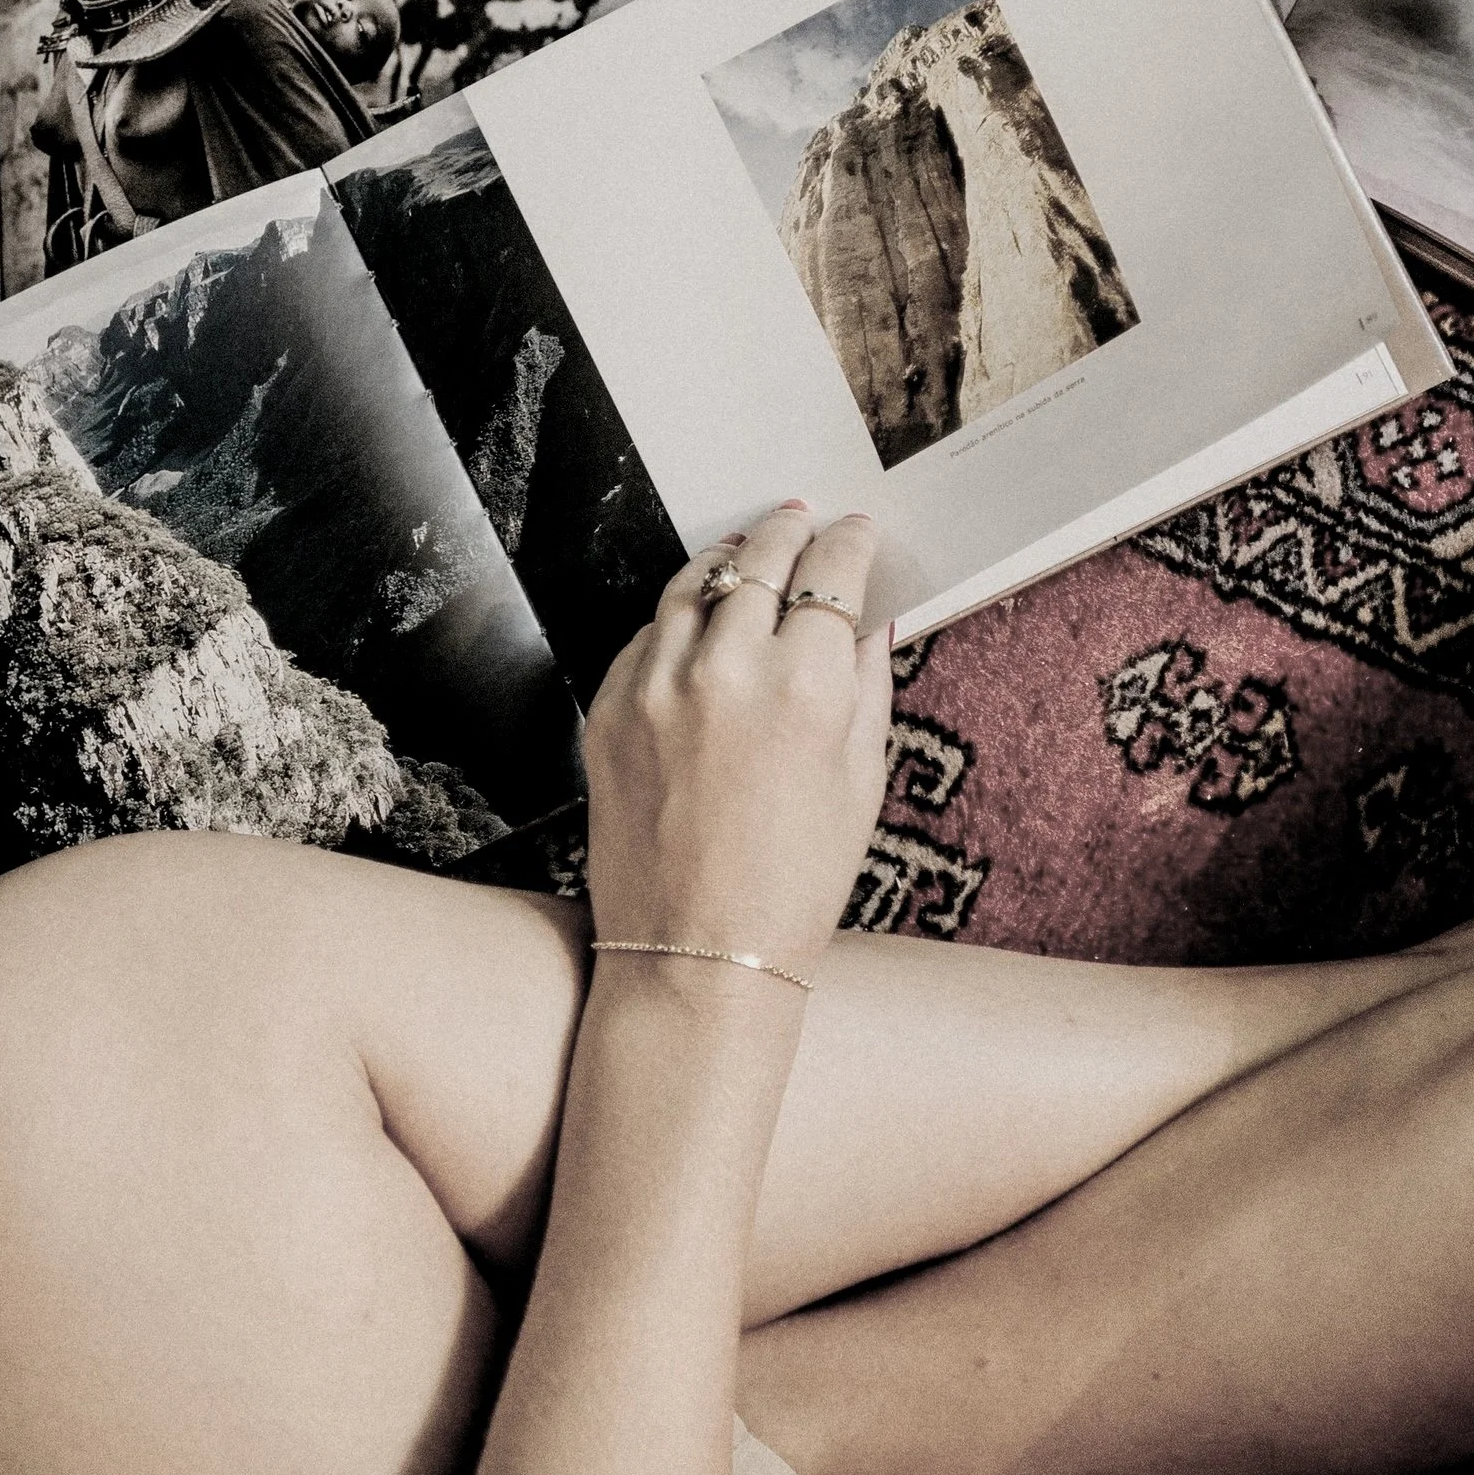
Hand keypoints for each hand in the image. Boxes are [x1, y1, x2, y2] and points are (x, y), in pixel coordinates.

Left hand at [583, 504, 893, 988]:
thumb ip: (864, 687)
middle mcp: (728, 669)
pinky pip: (647, 636)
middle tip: (800, 520)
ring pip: (693, 584)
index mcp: (806, 684)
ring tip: (744, 551)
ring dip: (726, 561)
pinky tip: (696, 621)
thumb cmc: (794, 883)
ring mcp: (658, 685)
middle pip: (759, 562)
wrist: (696, 954)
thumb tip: (864, 623)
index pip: (832, 575)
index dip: (849, 544)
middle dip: (787, 534)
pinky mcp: (609, 709)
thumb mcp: (861, 781)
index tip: (855, 533)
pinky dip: (677, 619)